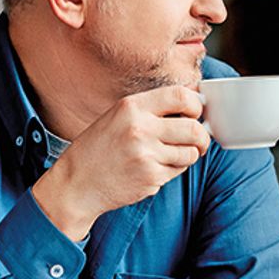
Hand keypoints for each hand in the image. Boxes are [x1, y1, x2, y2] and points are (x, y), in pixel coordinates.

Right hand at [33, 85, 209, 239]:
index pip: (181, 96)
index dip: (196, 104)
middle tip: (199, 142)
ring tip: (171, 156)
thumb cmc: (99, 148)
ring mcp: (146, 155)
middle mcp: (140, 129)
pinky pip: (178, 171)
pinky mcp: (150, 178)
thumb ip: (153, 108)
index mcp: (132, 107)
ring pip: (190, 152)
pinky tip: (154, 169)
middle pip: (194, 128)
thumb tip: (195, 100)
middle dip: (202, 136)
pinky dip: (173, 170)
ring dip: (188, 155)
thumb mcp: (119, 116)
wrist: (76, 183)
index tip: (196, 113)